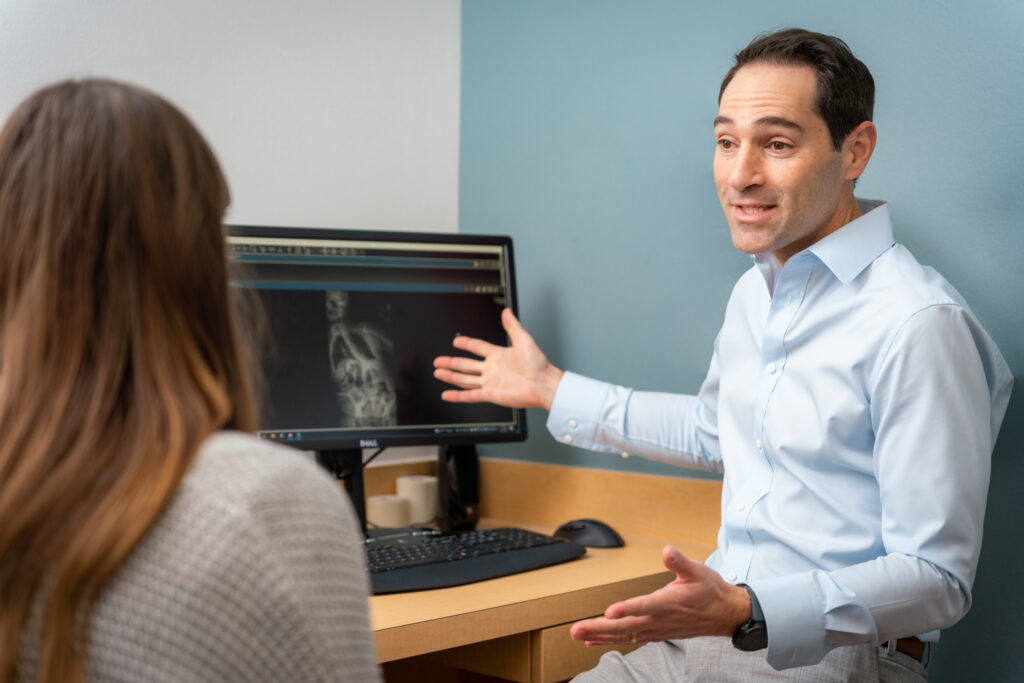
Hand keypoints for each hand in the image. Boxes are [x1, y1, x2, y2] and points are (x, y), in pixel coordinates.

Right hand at [433, 308, 563, 409]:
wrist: (543, 384)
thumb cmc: (538, 364)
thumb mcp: (524, 340)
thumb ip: (513, 326)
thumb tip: (507, 312)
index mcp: (498, 355)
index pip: (477, 347)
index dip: (466, 344)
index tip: (456, 341)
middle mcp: (492, 369)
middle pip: (466, 365)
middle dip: (451, 362)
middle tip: (438, 361)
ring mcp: (490, 382)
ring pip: (465, 379)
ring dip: (451, 376)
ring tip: (438, 372)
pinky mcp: (491, 394)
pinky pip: (470, 395)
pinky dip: (458, 396)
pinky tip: (447, 394)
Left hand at [569, 545, 750, 645]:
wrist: (725, 614)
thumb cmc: (710, 591)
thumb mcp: (697, 571)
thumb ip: (680, 562)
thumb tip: (667, 550)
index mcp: (668, 603)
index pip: (643, 606)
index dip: (626, 609)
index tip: (609, 611)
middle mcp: (659, 620)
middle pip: (625, 627)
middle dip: (599, 628)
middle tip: (576, 630)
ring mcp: (657, 629)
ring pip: (624, 636)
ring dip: (600, 636)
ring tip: (578, 635)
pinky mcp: (656, 634)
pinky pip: (630, 640)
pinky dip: (611, 640)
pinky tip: (595, 642)